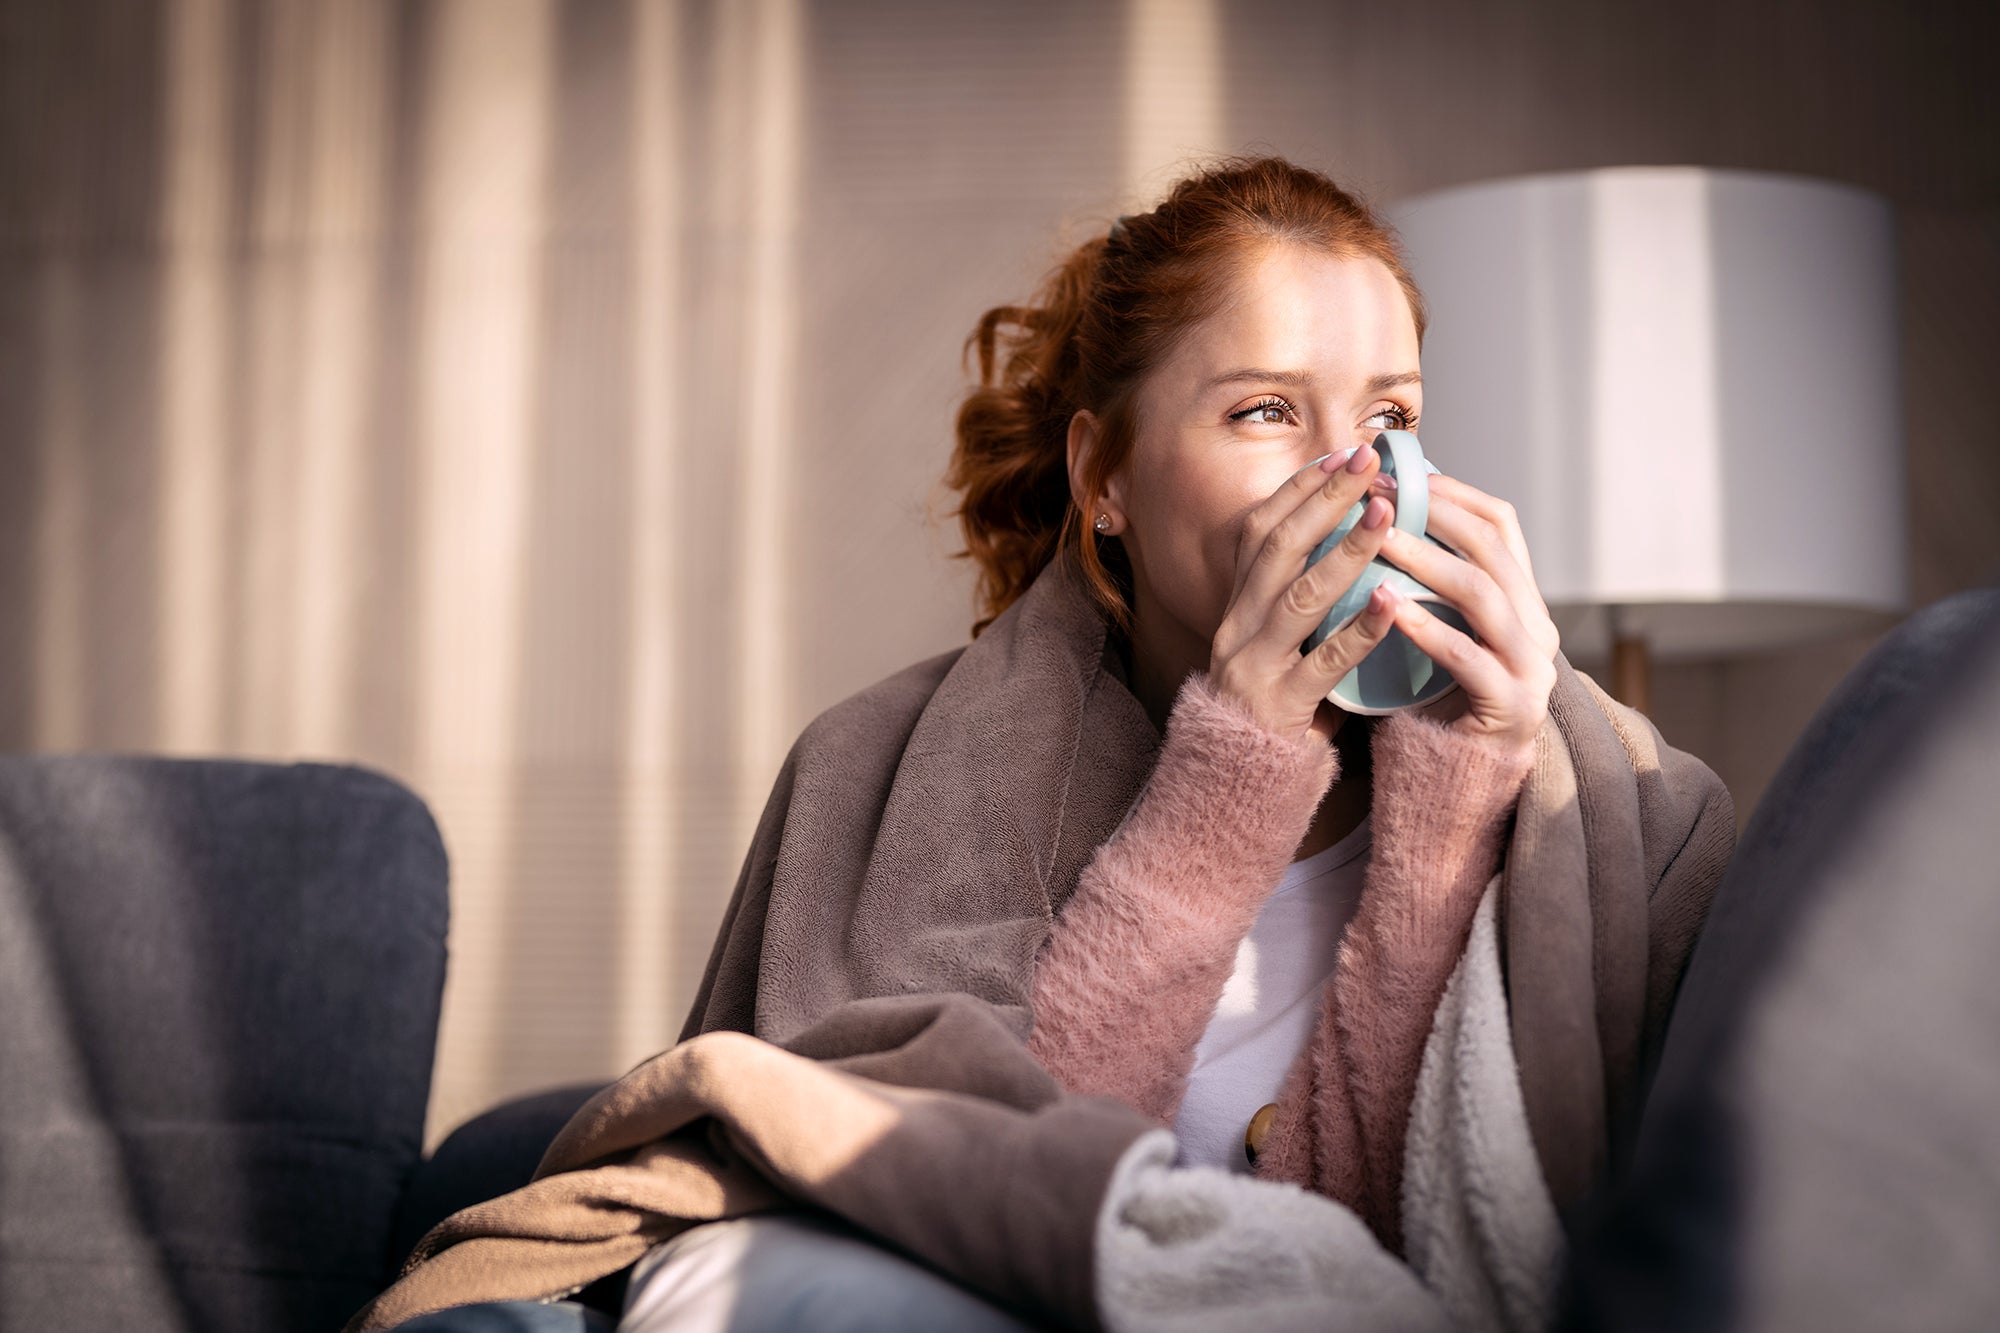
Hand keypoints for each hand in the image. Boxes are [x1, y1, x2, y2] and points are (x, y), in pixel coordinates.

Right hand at [1207, 447, 1402, 741]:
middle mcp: (1238, 626)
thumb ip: (1305, 593)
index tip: (1341, 453)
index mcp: (1238, 604)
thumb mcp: (1281, 638)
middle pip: (1277, 547)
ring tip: (1387, 516)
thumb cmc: (1278, 701)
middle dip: (1324, 499)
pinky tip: (1393, 602)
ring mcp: (1254, 666)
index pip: (1261, 529)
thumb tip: (1355, 533)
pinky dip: (1359, 630)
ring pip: (1298, 597)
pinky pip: (1322, 664)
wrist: (1239, 779)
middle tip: (1368, 461)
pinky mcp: (1279, 706)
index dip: (1300, 488)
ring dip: (1346, 552)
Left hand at [1373, 472, 1559, 755]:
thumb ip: (1430, 581)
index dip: (1453, 493)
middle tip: (1379, 496)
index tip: (1399, 472)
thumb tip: (1382, 512)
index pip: (1501, 524)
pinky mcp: (1511, 708)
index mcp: (1523, 599)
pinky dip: (1427, 628)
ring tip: (1379, 541)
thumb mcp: (1441, 627)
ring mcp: (1531, 668)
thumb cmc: (1436, 696)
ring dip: (1426, 562)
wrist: (1455, 779)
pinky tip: (1389, 607)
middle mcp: (1538, 627)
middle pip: (1492, 550)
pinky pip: (1466, 658)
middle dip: (1435, 516)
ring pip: (1483, 597)